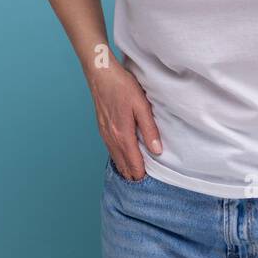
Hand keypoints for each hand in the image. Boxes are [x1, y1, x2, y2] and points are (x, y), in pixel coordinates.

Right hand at [87, 59, 160, 180]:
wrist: (100, 74)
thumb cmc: (122, 86)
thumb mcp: (142, 106)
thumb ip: (150, 129)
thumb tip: (157, 151)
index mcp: (123, 134)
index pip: (133, 162)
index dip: (141, 173)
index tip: (148, 181)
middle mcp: (111, 137)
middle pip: (122, 163)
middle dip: (132, 174)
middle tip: (142, 183)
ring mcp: (104, 133)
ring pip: (115, 157)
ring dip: (124, 167)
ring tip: (133, 175)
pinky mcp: (101, 127)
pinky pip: (110, 148)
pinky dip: (117, 157)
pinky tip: (121, 157)